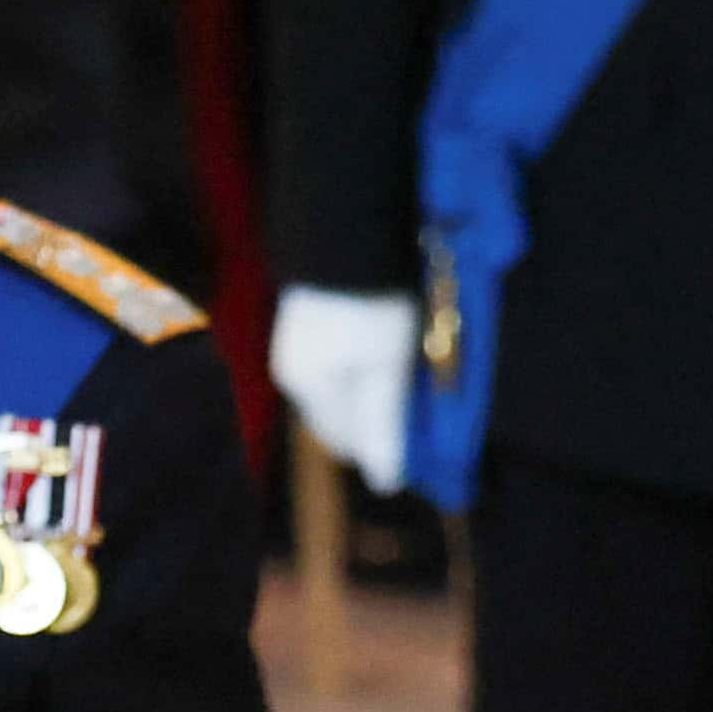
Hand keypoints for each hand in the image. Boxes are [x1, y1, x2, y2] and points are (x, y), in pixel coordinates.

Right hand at [266, 284, 417, 494]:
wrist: (349, 226)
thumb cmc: (370, 305)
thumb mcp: (384, 371)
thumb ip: (382, 427)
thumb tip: (385, 485)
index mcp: (308, 388)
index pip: (344, 440)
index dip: (380, 448)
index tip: (419, 444)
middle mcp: (293, 370)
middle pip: (337, 413)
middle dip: (372, 420)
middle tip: (415, 411)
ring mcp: (296, 339)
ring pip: (337, 385)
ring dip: (367, 391)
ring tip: (403, 379)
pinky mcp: (307, 313)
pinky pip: (335, 357)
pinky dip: (360, 363)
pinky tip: (380, 349)